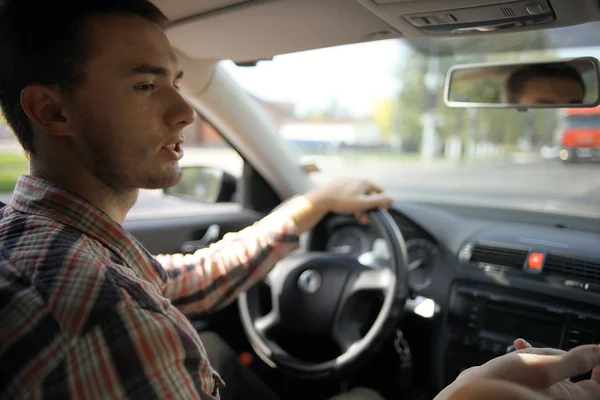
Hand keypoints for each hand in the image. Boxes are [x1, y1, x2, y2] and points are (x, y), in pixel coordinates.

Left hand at [305, 177, 393, 215]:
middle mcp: (357, 179)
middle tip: (367, 217)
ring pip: (358, 194)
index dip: (383, 202)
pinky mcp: (338, 185)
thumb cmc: (343, 201)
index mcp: (365, 182)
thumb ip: (379, 201)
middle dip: (370, 206)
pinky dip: (352, 202)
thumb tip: (393, 198)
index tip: (381, 212)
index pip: (380, 191)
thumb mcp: (363, 204)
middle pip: (369, 193)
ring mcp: (347, 181)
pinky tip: (348, 209)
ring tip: (358, 216)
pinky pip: (349, 194)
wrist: (321, 199)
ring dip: (361, 206)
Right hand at [437, 339, 599, 399]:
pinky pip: (537, 374)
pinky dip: (530, 358)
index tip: (598, 351)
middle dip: (570, 358)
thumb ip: (575, 361)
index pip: (599, 386)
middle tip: (563, 347)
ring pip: (555, 372)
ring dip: (546, 354)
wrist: (471, 395)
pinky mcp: (525, 389)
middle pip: (578, 378)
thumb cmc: (503, 385)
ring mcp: (541, 396)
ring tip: (529, 346)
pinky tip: (518, 346)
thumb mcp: (542, 367)